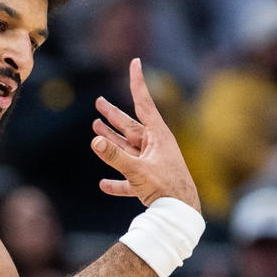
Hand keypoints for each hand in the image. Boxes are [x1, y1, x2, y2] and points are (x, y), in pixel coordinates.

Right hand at [90, 59, 200, 211]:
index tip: (135, 62)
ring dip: (112, 141)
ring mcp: (153, 164)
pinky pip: (130, 179)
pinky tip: (104, 184)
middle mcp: (155, 147)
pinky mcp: (150, 183)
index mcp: (158, 136)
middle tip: (99, 102)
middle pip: (130, 127)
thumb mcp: (137, 170)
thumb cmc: (166, 188)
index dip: (138, 82)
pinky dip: (117, 182)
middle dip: (114, 116)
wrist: (182, 214)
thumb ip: (115, 156)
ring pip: (128, 150)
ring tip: (95, 129)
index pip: (144, 103)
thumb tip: (94, 140)